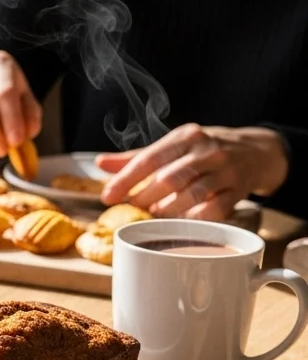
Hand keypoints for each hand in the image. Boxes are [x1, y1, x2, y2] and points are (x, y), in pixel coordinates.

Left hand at [98, 124, 288, 218]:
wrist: (259, 151)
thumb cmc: (206, 150)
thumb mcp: (174, 145)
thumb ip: (137, 157)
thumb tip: (100, 163)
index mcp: (185, 137)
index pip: (149, 159)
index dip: (125, 179)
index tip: (107, 197)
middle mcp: (206, 151)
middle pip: (169, 178)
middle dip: (145, 197)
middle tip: (132, 208)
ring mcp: (226, 170)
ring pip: (192, 194)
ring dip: (168, 209)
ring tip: (155, 214)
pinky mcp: (239, 190)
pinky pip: (215, 209)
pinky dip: (195, 218)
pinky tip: (183, 221)